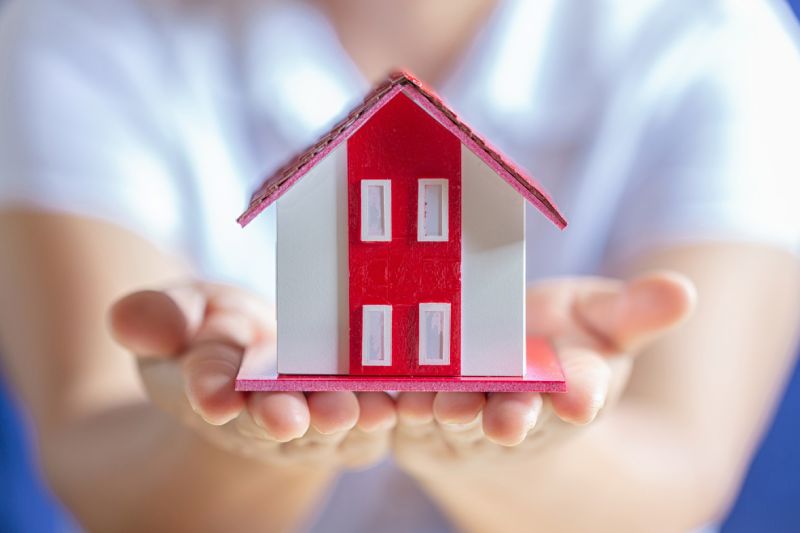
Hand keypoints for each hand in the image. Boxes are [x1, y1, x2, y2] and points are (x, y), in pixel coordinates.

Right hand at [109, 282, 395, 468]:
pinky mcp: (363, 406)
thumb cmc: (215, 331)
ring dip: (350, 419)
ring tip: (366, 412)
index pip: (209, 392)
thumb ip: (159, 317)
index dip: (210, 392)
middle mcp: (267, 413)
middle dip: (285, 418)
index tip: (211, 395)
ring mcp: (318, 415)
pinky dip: (400, 404)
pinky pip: (382, 407)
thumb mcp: (181, 311)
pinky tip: (418, 396)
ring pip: (335, 424)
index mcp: (214, 388)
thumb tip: (132, 320)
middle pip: (277, 419)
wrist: (262, 360)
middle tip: (294, 418)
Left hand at [393, 272, 695, 473]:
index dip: (579, 397)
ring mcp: (461, 420)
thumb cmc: (553, 347)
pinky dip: (391, 408)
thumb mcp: (596, 322)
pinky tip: (383, 396)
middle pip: (513, 420)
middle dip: (510, 420)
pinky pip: (399, 414)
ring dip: (447, 415)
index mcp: (567, 393)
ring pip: (453, 420)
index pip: (578, 398)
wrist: (496, 380)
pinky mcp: (413, 416)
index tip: (580, 397)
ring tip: (442, 404)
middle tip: (506, 419)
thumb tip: (683, 291)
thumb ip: (633, 312)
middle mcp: (515, 416)